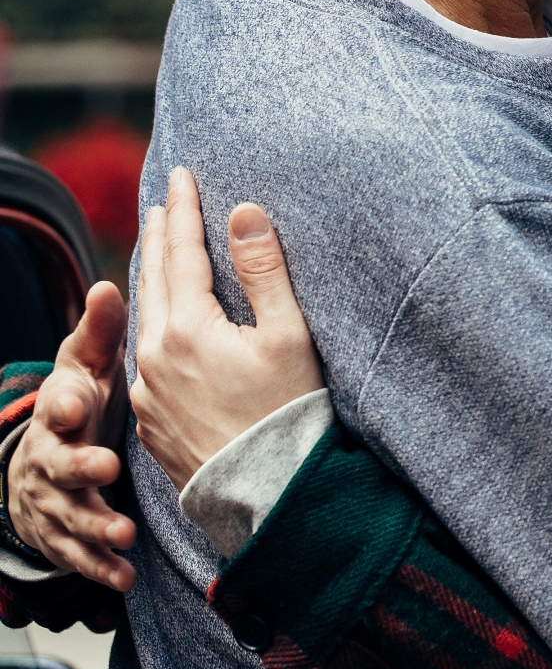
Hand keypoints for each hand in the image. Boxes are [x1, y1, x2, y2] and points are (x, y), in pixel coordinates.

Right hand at [8, 282, 134, 588]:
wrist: (49, 457)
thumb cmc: (82, 403)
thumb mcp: (89, 367)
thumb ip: (101, 333)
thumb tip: (108, 285)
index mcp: (62, 411)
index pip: (59, 404)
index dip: (65, 402)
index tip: (79, 402)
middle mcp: (50, 456)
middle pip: (58, 463)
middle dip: (79, 466)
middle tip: (107, 467)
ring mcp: (53, 499)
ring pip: (68, 513)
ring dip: (94, 524)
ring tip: (124, 532)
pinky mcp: (62, 534)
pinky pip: (78, 554)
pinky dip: (100, 566)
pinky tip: (125, 577)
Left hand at [130, 167, 322, 491]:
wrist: (268, 493)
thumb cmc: (288, 412)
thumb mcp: (288, 335)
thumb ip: (264, 271)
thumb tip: (243, 213)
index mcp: (187, 328)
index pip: (181, 252)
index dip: (183, 210)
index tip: (179, 175)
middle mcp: (155, 355)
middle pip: (152, 279)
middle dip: (158, 236)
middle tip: (161, 202)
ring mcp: (148, 390)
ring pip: (144, 320)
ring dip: (152, 280)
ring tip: (159, 255)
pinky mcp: (151, 419)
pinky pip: (146, 357)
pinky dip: (154, 326)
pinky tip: (163, 325)